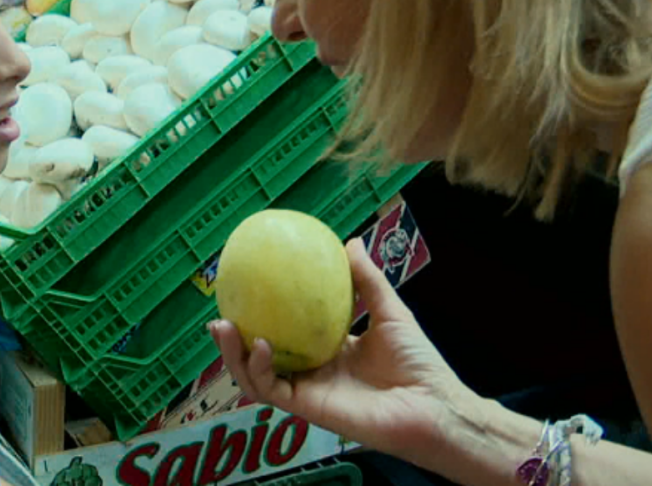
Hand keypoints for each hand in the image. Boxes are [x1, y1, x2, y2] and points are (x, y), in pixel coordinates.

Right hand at [210, 239, 479, 463]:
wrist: (433, 404)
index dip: (262, 317)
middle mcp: (312, 372)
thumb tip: (349, 241)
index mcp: (328, 351)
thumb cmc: (418, 363)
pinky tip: (257, 344)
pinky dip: (257, 368)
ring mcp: (308, 391)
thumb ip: (367, 281)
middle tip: (218, 313)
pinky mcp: (308, 409)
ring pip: (255, 377)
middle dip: (234, 339)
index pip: (285, 335)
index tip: (243, 291)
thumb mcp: (389, 311)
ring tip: (223, 327)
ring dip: (233, 355)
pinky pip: (272, 389)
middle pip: (260, 358)